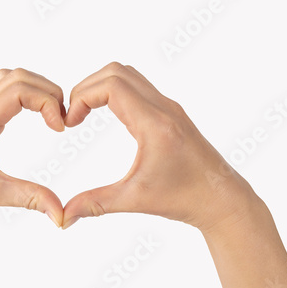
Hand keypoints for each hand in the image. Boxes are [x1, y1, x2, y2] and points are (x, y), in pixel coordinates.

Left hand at [0, 68, 65, 229]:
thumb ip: (31, 199)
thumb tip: (61, 214)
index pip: (20, 90)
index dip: (47, 102)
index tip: (59, 127)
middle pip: (17, 77)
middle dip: (46, 91)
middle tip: (60, 118)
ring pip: (7, 80)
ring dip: (34, 89)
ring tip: (50, 113)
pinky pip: (0, 93)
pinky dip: (21, 95)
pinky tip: (31, 115)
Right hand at [62, 62, 257, 230]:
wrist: (221, 199)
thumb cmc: (185, 198)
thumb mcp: (135, 199)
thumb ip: (96, 203)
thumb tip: (65, 215)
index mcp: (155, 124)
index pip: (111, 86)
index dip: (82, 97)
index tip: (71, 122)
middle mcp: (163, 108)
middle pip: (116, 72)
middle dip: (87, 88)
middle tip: (74, 115)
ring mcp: (169, 107)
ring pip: (128, 75)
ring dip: (101, 87)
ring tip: (86, 113)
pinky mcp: (170, 113)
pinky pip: (138, 87)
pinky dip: (115, 92)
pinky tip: (108, 116)